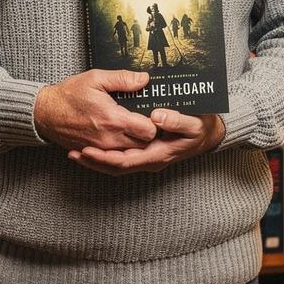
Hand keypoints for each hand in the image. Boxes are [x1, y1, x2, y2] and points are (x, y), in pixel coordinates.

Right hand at [34, 70, 155, 149]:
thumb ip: (123, 79)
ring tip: (135, 128)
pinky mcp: (94, 153)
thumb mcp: (96, 78)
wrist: (45, 113)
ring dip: (136, 143)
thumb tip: (144, 79)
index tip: (152, 113)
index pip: (149, 130)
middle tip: (147, 121)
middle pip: (144, 145)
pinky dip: (122, 149)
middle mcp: (110, 138)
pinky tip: (121, 136)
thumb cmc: (69, 94)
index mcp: (114, 119)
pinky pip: (116, 156)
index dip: (155, 122)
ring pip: (131, 153)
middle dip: (148, 134)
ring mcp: (102, 149)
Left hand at [68, 110, 225, 175]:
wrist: (210, 135)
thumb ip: (177, 120)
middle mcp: (149, 161)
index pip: (125, 161)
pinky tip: (92, 148)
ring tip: (75, 152)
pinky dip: (106, 155)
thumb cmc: (201, 128)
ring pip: (117, 165)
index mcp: (158, 155)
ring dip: (97, 160)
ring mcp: (147, 158)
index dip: (104, 158)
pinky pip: (121, 157)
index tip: (86, 149)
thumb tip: (156, 117)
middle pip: (116, 167)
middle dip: (94, 161)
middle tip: (73, 153)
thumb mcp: (194, 123)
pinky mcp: (144, 152)